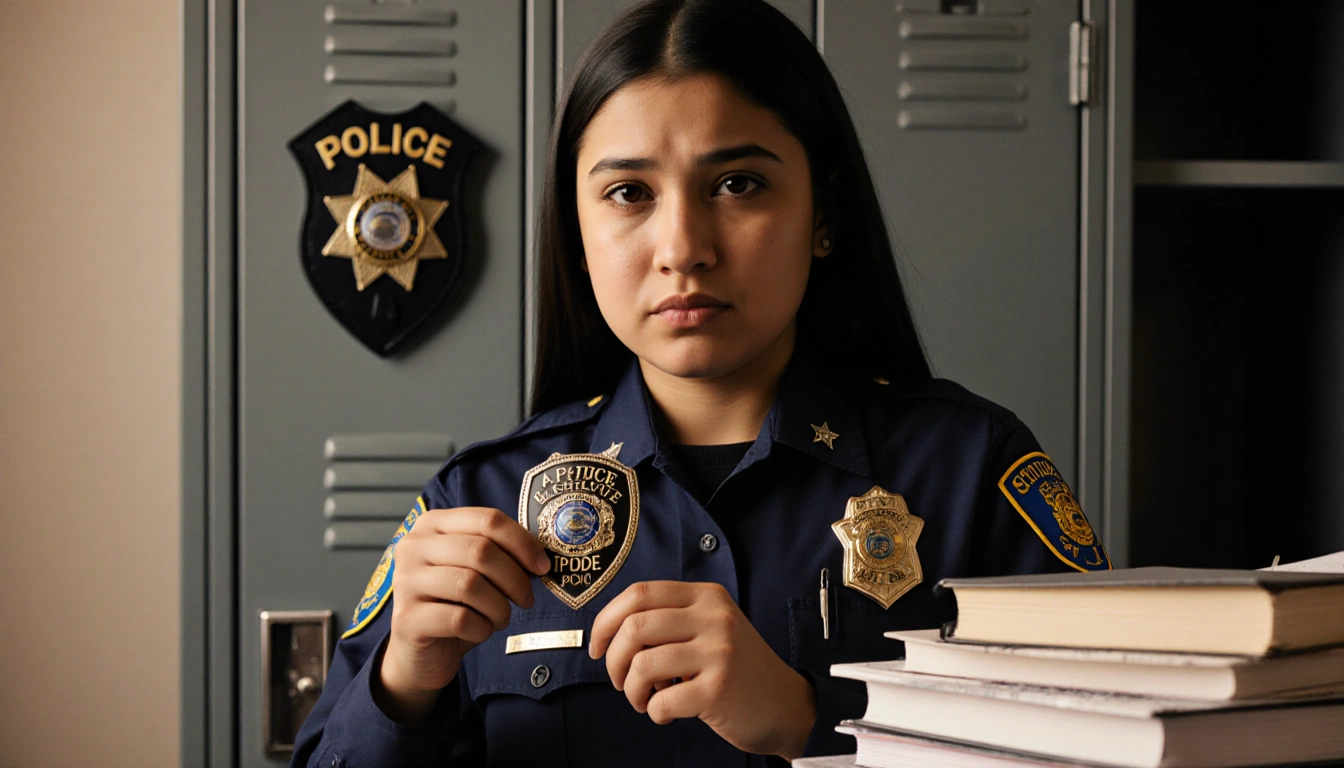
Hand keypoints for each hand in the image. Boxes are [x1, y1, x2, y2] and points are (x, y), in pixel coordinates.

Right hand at [375, 506, 550, 724]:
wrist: (421, 654)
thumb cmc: (454, 606)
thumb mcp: (476, 572)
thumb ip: (499, 554)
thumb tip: (541, 557)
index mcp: (433, 524)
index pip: (488, 519)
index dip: (522, 542)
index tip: (542, 566)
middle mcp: (413, 547)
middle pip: (481, 551)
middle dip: (514, 578)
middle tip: (526, 599)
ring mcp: (405, 581)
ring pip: (470, 585)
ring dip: (499, 607)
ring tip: (500, 618)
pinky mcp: (406, 618)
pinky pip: (459, 619)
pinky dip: (482, 628)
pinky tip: (480, 631)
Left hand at [589, 581, 817, 758]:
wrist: (786, 705)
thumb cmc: (737, 670)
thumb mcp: (711, 629)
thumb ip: (671, 621)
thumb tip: (612, 633)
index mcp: (707, 597)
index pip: (639, 593)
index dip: (606, 620)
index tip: (597, 646)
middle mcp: (714, 618)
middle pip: (634, 626)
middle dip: (613, 659)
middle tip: (619, 680)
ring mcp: (719, 652)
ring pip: (642, 665)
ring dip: (631, 690)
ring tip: (644, 699)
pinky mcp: (719, 689)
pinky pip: (662, 702)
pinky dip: (654, 712)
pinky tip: (667, 712)